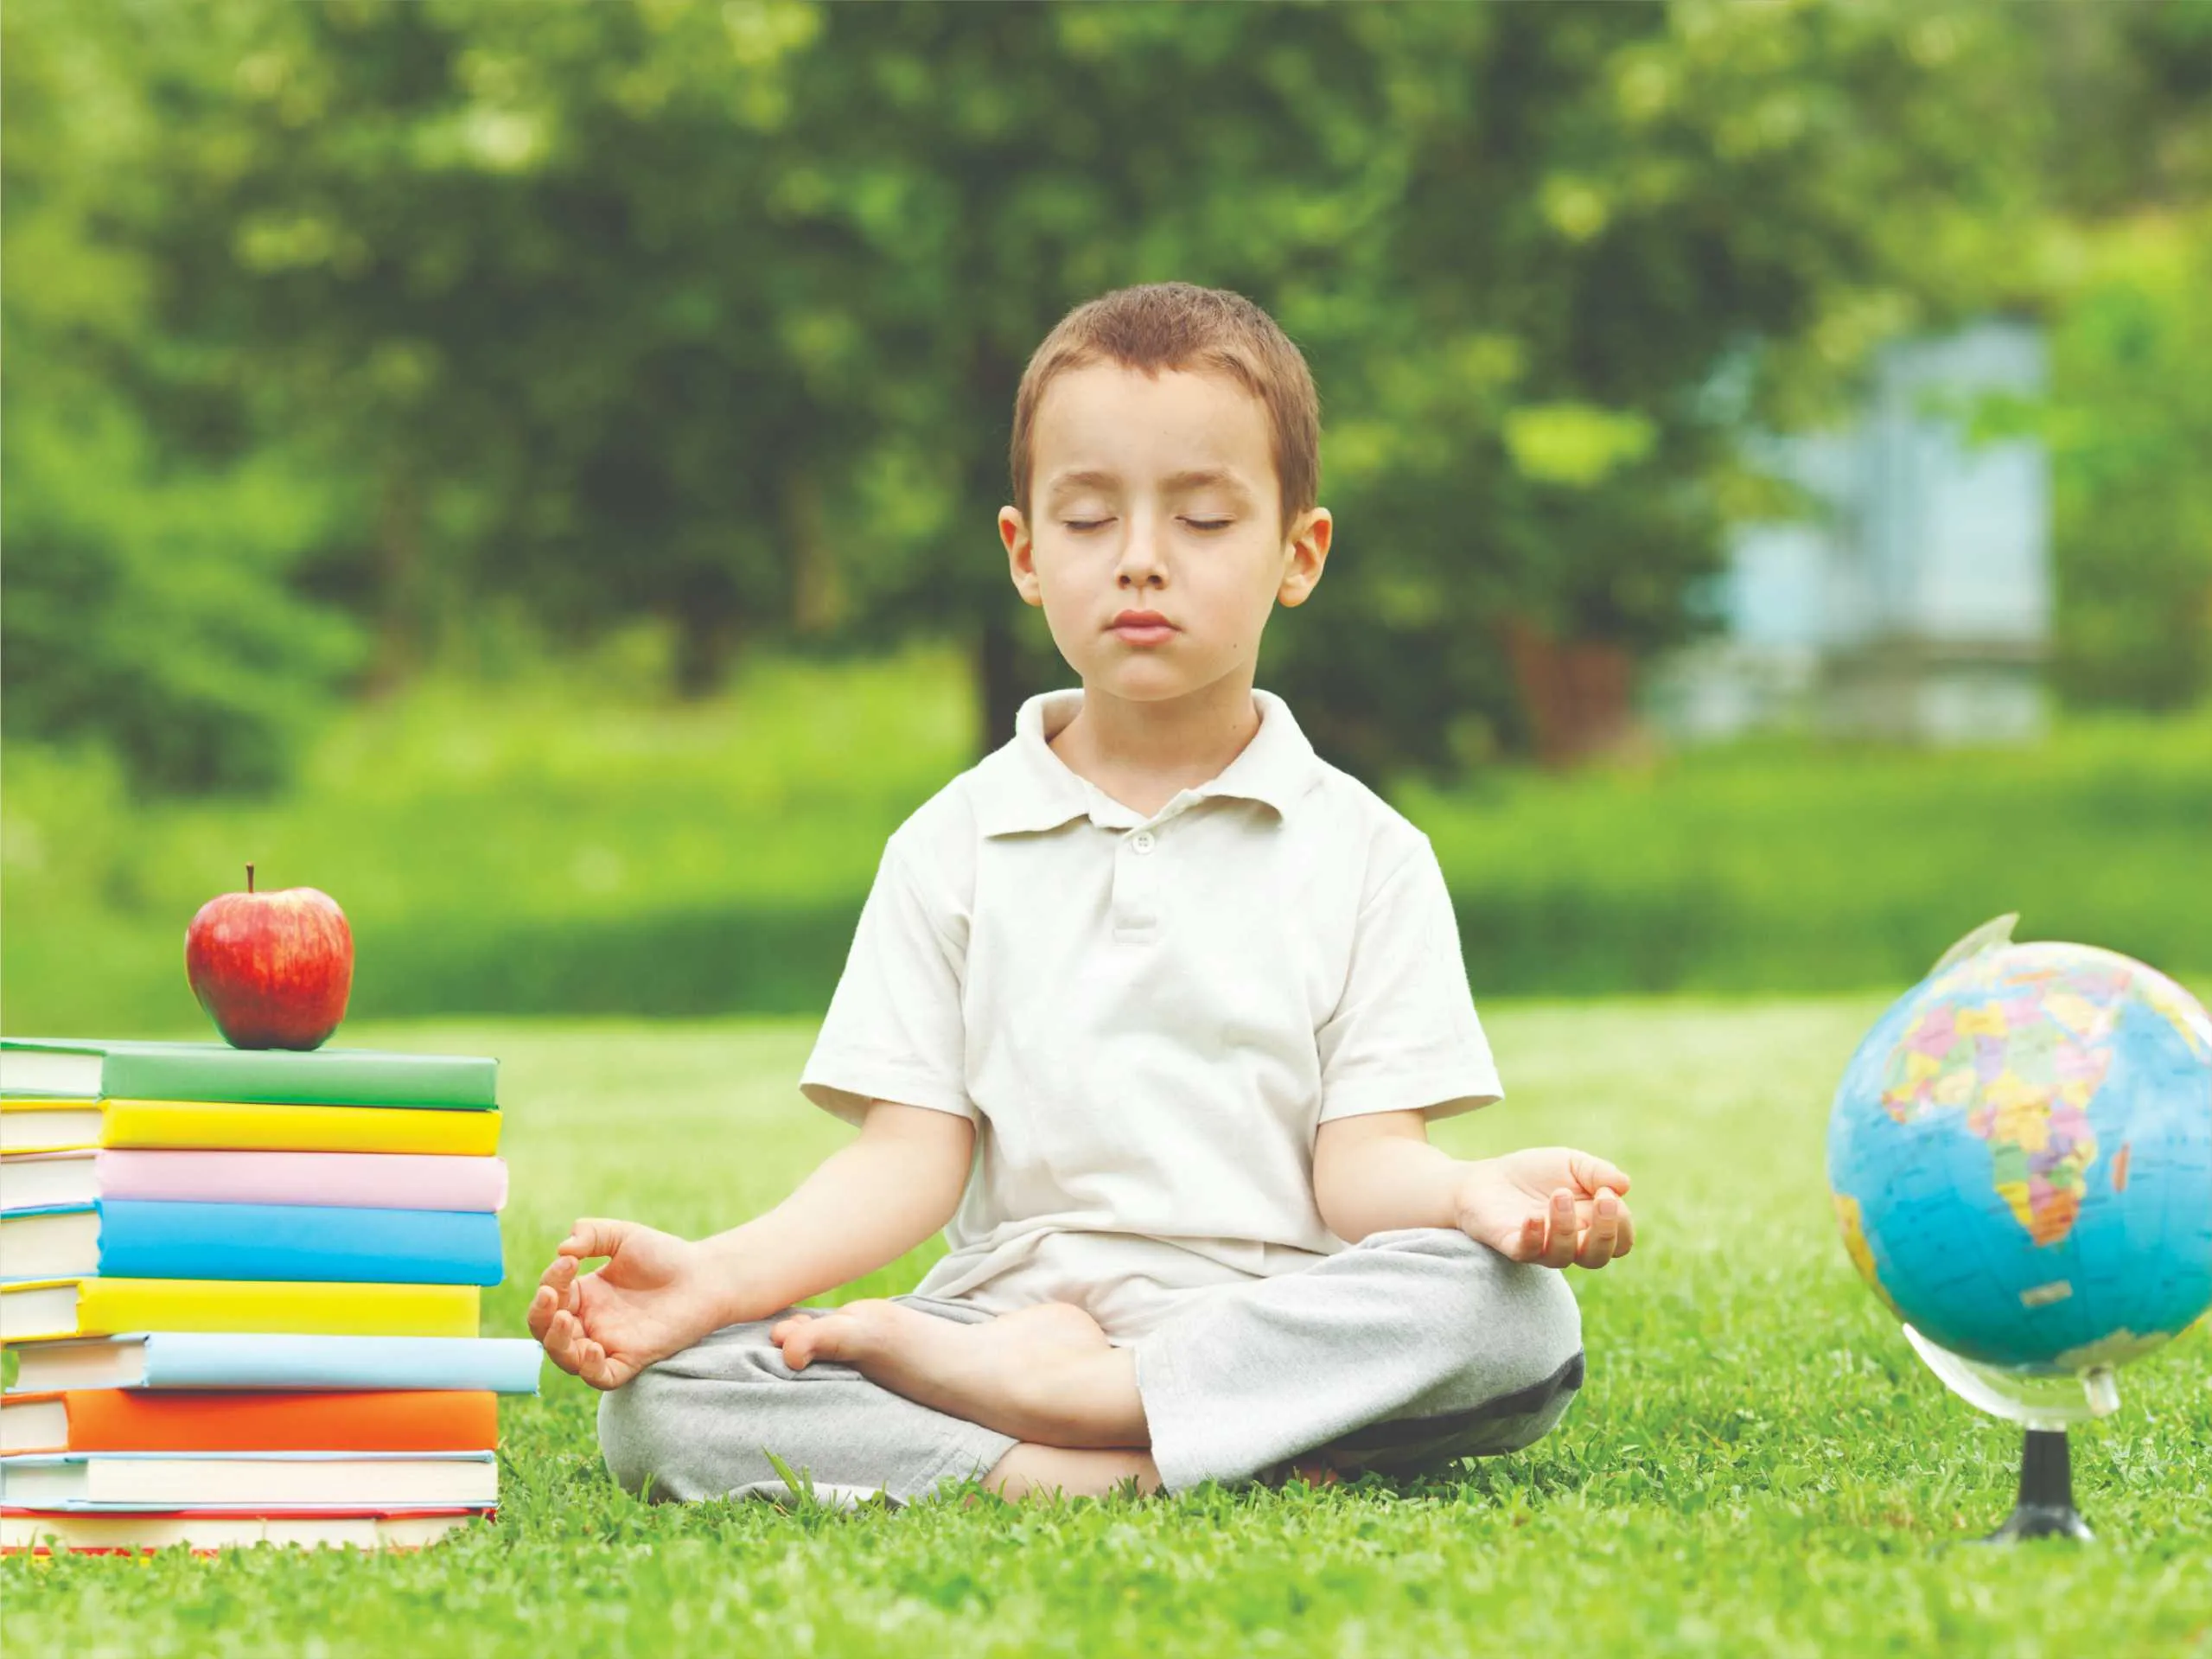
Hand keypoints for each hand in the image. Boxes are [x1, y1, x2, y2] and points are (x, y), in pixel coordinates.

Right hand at [526, 1217, 721, 1390]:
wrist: (705, 1276)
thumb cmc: (665, 1256)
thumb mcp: (624, 1236)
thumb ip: (591, 1233)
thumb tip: (562, 1248)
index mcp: (584, 1295)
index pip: (550, 1296)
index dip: (550, 1281)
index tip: (568, 1261)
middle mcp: (591, 1322)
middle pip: (547, 1332)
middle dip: (540, 1316)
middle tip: (550, 1295)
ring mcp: (609, 1344)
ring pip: (567, 1359)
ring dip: (557, 1343)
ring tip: (564, 1320)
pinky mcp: (631, 1360)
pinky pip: (601, 1378)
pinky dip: (591, 1369)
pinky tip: (595, 1348)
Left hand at [1452, 1148, 1634, 1269]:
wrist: (1485, 1178)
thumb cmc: (1534, 1174)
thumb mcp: (1571, 1163)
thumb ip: (1598, 1172)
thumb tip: (1625, 1185)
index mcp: (1591, 1226)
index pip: (1621, 1241)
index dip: (1621, 1222)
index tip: (1607, 1192)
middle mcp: (1570, 1244)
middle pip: (1598, 1257)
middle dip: (1605, 1231)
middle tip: (1602, 1198)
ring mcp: (1540, 1248)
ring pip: (1563, 1256)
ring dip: (1566, 1226)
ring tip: (1559, 1195)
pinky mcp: (1511, 1245)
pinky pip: (1527, 1252)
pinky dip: (1533, 1236)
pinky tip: (1533, 1216)